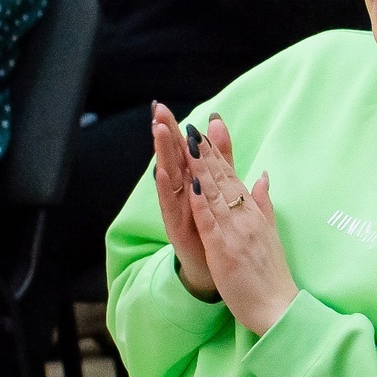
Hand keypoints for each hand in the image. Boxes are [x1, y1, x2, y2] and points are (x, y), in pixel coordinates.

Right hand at [148, 102, 217, 299]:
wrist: (216, 270)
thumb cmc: (213, 228)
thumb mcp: (219, 186)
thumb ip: (220, 156)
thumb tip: (217, 123)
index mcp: (192, 183)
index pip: (182, 151)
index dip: (174, 130)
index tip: (163, 106)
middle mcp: (181, 195)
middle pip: (172, 159)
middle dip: (164, 135)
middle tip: (156, 110)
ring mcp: (177, 211)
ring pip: (169, 179)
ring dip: (163, 155)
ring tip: (158, 132)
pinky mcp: (178, 229)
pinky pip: (172, 208)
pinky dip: (166, 191)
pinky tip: (161, 174)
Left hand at [182, 114, 297, 335]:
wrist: (278, 307)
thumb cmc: (270, 275)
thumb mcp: (269, 232)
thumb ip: (263, 203)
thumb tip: (262, 176)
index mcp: (253, 213)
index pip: (232, 176)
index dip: (215, 153)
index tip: (202, 130)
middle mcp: (246, 217)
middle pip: (222, 178)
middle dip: (204, 151)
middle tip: (190, 124)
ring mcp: (235, 232)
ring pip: (214, 193)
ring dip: (199, 166)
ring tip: (186, 143)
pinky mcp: (225, 249)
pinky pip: (210, 221)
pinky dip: (201, 202)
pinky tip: (191, 184)